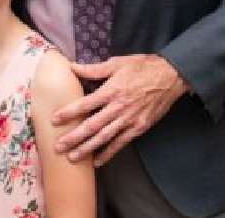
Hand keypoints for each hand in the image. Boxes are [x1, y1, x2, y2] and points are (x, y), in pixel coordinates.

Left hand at [52, 54, 189, 166]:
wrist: (170, 76)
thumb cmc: (142, 67)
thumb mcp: (117, 63)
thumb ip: (94, 69)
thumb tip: (72, 67)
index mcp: (112, 90)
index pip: (85, 104)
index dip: (69, 112)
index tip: (54, 119)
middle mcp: (119, 107)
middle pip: (92, 125)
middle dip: (74, 137)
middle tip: (58, 147)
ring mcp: (129, 119)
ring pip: (105, 137)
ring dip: (88, 148)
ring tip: (73, 157)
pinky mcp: (139, 127)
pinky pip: (121, 142)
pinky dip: (109, 153)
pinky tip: (98, 161)